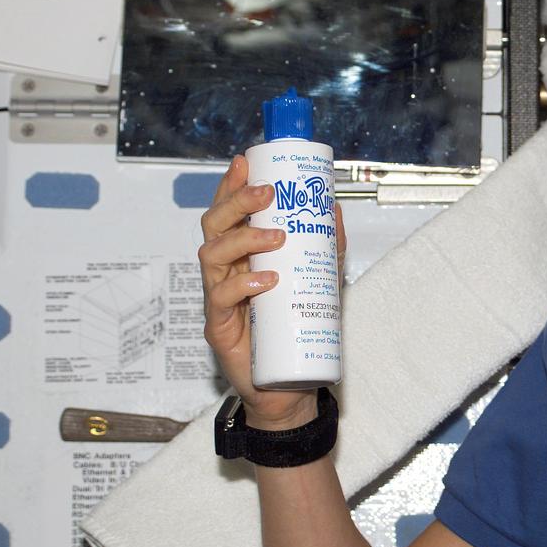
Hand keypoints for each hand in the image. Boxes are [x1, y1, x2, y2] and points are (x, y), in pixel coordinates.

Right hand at [198, 154, 346, 427]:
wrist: (289, 384)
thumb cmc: (296, 327)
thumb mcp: (318, 280)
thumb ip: (325, 246)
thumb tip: (334, 207)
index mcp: (242, 256)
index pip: (228, 213)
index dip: (232, 186)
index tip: (247, 162)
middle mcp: (225, 272)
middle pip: (214, 226)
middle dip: (236, 202)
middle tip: (267, 194)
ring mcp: (218, 298)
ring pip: (212, 256)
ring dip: (244, 239)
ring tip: (277, 238)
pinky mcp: (219, 327)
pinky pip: (221, 298)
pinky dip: (243, 284)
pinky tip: (266, 280)